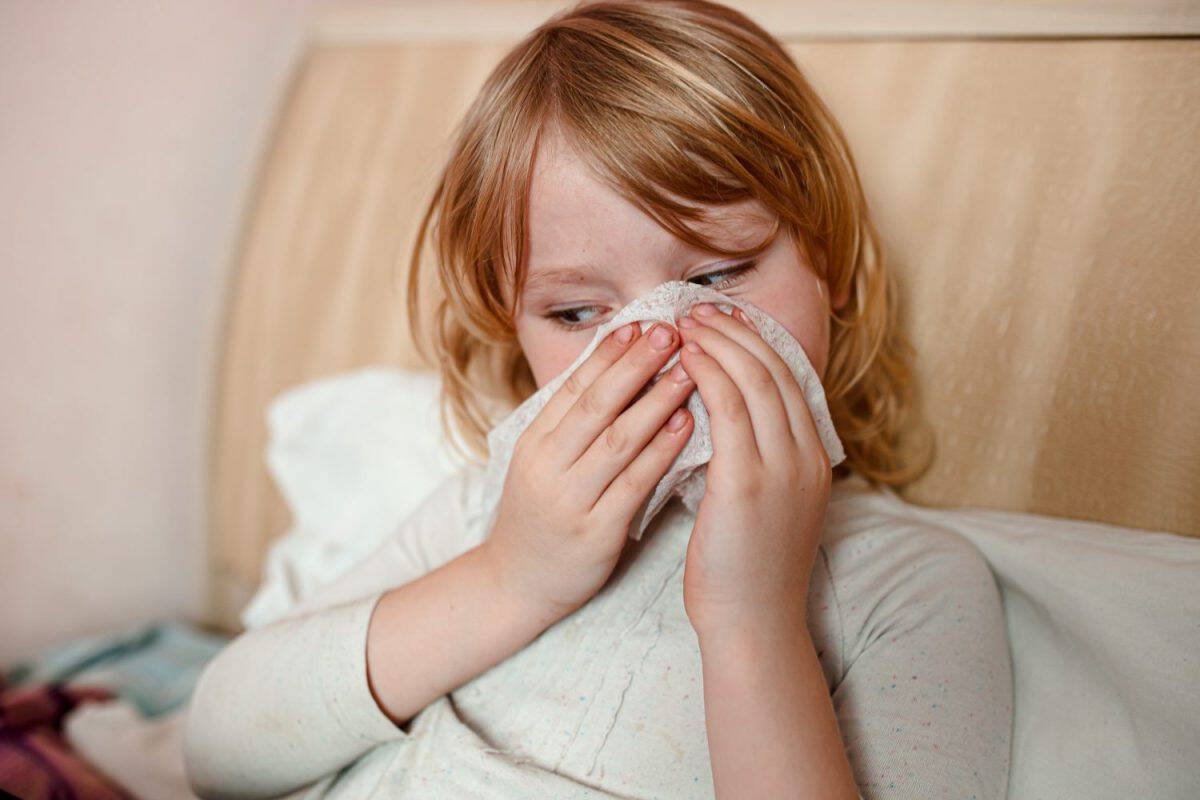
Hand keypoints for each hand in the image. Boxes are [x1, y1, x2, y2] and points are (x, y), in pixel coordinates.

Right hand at [483, 320, 695, 625]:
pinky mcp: (594, 533)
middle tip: (670, 332)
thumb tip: (619, 371)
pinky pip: (632, 485)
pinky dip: (659, 453)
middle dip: (634, 365)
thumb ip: (575, 424)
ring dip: (655, 402)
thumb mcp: (544, 463)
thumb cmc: (543, 517)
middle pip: (594, 405)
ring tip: (690, 371)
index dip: (608, 354)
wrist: (517, 585)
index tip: (641, 323)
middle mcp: (547, 466)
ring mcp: (570, 500)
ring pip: (616, 441)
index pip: (572, 387)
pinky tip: (684, 427)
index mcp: (535, 442)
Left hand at [675, 303, 832, 638]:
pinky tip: (686, 358)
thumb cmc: (744, 568)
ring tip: (685, 323)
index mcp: (812, 461)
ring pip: (756, 382)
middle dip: (736, 332)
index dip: (755, 343)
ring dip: (719, 344)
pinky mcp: (750, 484)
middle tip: (698, 309)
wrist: (752, 622)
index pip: (788, 381)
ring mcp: (784, 469)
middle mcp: (806, 458)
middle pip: (776, 372)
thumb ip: (755, 460)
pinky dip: (710, 375)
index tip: (722, 320)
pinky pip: (731, 411)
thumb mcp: (764, 505)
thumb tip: (720, 419)